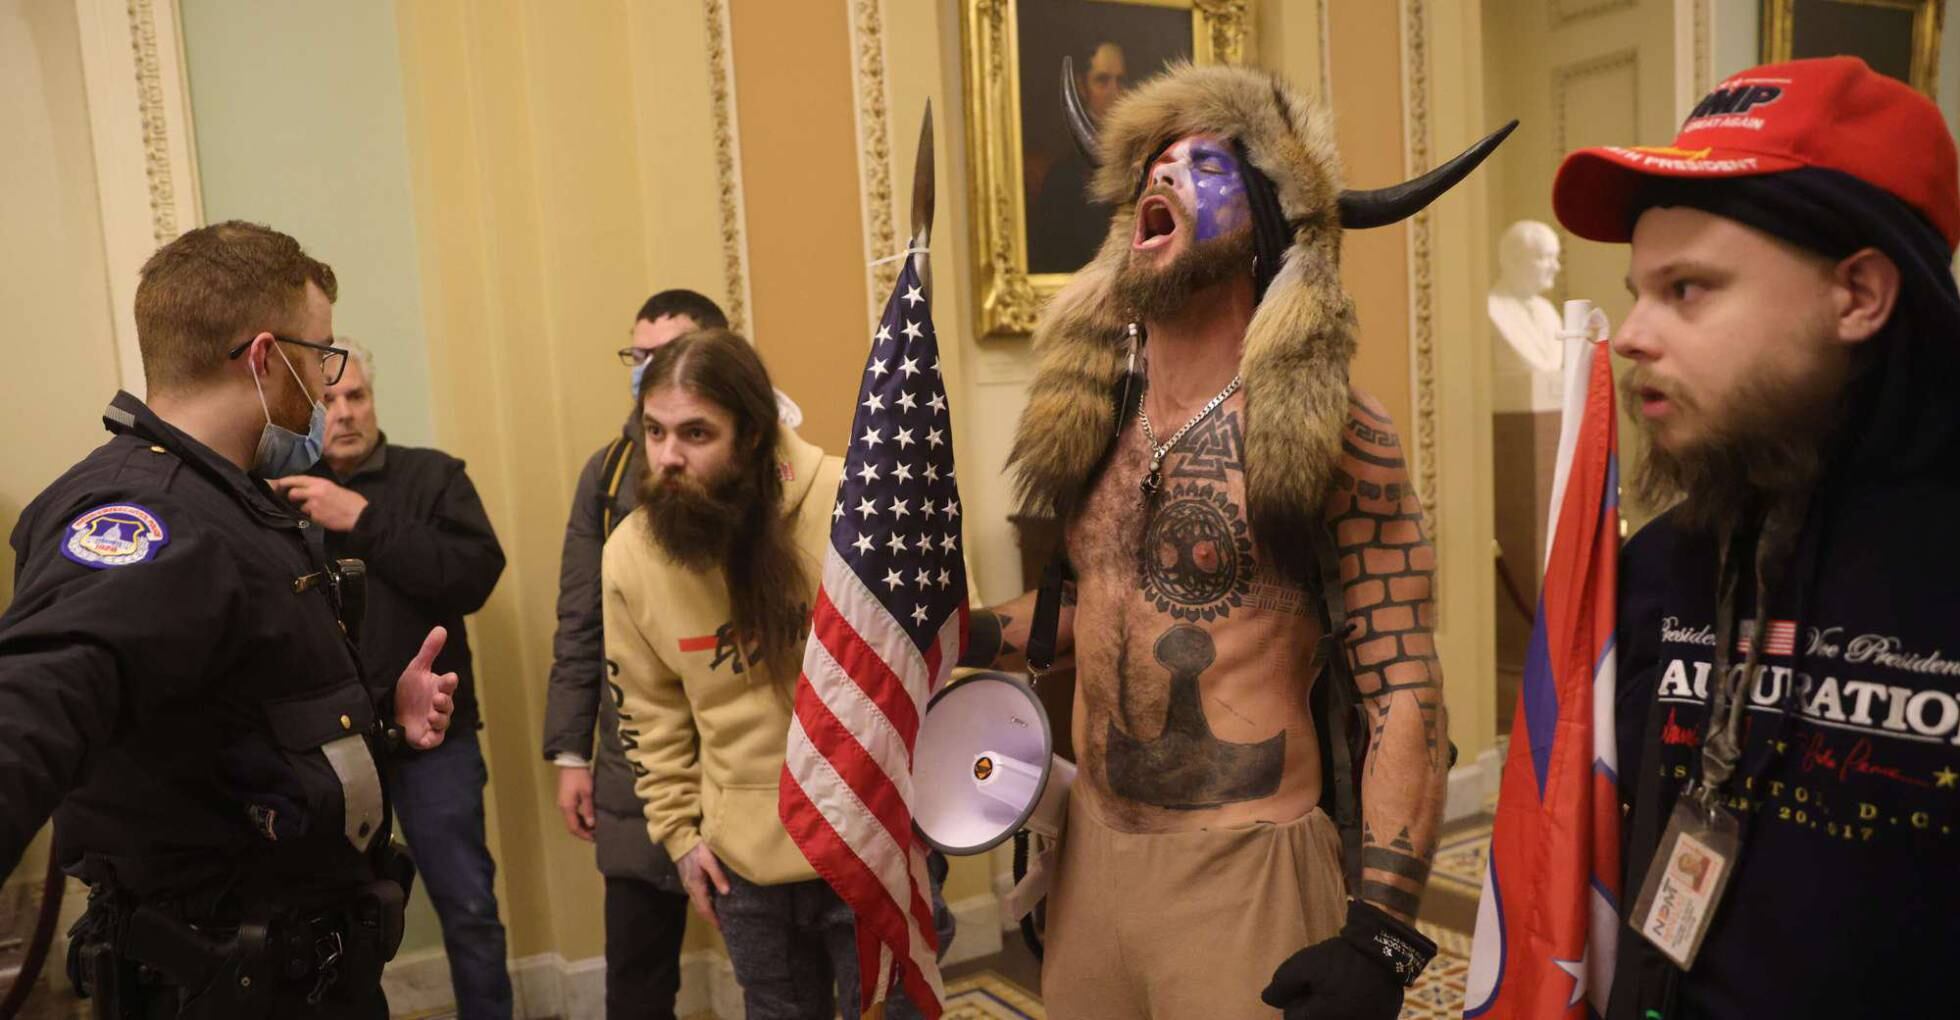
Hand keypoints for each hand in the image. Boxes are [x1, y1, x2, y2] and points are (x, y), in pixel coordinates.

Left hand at [270, 475, 368, 531]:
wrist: (359, 515)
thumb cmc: (351, 501)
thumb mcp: (335, 488)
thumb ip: (320, 487)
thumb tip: (308, 489)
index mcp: (321, 482)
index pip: (297, 479)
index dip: (286, 481)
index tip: (278, 483)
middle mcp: (315, 492)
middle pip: (293, 493)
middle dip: (291, 497)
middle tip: (294, 499)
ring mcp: (314, 505)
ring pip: (300, 506)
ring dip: (305, 509)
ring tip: (318, 510)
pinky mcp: (315, 517)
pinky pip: (309, 516)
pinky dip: (313, 517)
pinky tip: (324, 517)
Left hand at [395, 626, 458, 749]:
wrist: (393, 713)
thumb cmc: (410, 690)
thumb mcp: (417, 668)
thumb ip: (430, 650)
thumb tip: (441, 628)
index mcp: (440, 689)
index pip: (448, 685)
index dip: (448, 682)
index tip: (450, 677)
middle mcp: (440, 706)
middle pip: (448, 704)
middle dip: (444, 702)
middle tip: (437, 698)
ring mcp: (435, 722)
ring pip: (443, 722)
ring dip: (439, 719)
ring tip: (431, 715)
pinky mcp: (427, 737)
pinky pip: (434, 740)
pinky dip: (432, 739)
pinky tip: (426, 736)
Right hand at [556, 766, 596, 840]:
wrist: (571, 762)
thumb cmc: (580, 776)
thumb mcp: (587, 793)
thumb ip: (588, 809)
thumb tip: (591, 824)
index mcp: (567, 807)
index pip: (574, 827)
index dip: (584, 835)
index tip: (594, 839)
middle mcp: (563, 807)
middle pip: (571, 825)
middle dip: (583, 832)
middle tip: (595, 835)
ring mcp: (563, 803)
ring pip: (571, 819)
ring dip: (581, 825)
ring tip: (594, 828)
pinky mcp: (565, 798)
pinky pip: (572, 813)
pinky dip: (580, 818)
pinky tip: (588, 818)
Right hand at [678, 842, 731, 929]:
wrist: (680, 841)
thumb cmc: (696, 849)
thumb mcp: (709, 860)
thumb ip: (717, 875)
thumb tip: (726, 892)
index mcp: (696, 886)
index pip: (704, 908)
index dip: (713, 919)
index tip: (721, 927)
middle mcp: (691, 888)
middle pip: (700, 908)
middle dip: (710, 918)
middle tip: (721, 924)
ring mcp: (688, 884)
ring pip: (698, 903)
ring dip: (707, 911)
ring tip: (718, 915)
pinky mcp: (688, 880)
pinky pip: (696, 896)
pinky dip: (704, 902)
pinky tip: (712, 900)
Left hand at [1261, 937, 1402, 1019]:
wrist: (1384, 950)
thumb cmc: (1340, 959)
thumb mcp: (1303, 965)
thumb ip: (1281, 985)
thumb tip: (1267, 1000)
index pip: (1293, 1019)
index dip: (1293, 1001)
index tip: (1304, 987)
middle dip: (1313, 1009)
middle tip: (1321, 987)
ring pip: (1335, 1019)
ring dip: (1332, 1010)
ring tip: (1337, 990)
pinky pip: (1357, 1017)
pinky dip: (1353, 1011)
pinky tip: (1354, 995)